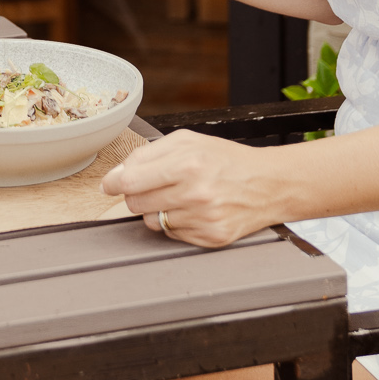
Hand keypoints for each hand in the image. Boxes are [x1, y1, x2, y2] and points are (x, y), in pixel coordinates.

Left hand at [100, 129, 282, 248]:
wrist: (269, 183)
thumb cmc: (227, 159)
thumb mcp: (189, 141)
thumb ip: (149, 153)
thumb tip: (117, 173)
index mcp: (187, 164)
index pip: (131, 181)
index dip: (114, 182)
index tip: (109, 184)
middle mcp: (195, 194)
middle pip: (136, 203)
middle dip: (138, 193)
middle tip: (155, 185)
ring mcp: (203, 219)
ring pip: (152, 221)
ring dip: (158, 209)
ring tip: (180, 196)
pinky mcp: (210, 238)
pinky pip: (172, 235)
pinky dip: (176, 223)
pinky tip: (194, 210)